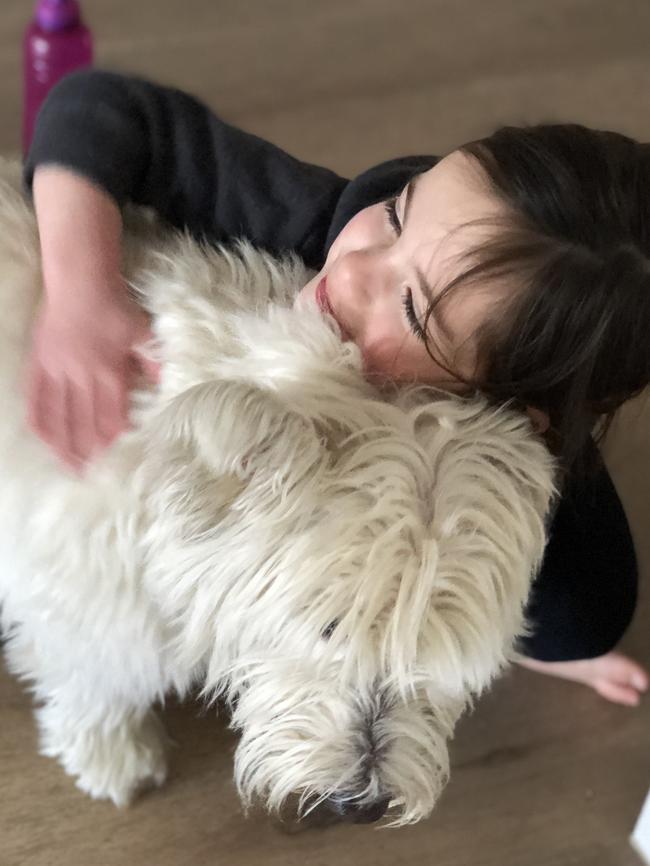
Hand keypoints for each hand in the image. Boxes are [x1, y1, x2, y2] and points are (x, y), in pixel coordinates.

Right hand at [25, 285, 159, 471]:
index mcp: (109, 372)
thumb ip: (153, 361)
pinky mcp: (39, 363)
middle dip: (86, 450)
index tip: (112, 457)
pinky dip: (39, 419)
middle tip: (89, 473)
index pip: (110, 415)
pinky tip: (42, 436)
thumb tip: (166, 383)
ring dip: (62, 442)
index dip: (111, 438)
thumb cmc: (116, 307)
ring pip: (58, 415)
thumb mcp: (143, 334)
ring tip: (67, 464)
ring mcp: (56, 371)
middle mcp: (81, 376)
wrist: (80, 282)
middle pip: (83, 422)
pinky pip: (35, 397)